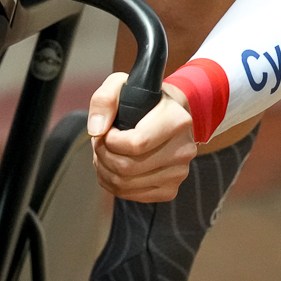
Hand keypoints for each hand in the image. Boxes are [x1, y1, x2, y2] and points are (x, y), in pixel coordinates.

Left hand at [85, 72, 196, 202]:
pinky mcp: (170, 189)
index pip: (136, 144)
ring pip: (126, 185)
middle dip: (103, 155)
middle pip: (127, 168)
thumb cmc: (144, 100)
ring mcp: (179, 173)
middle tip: (101, 143)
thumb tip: (97, 130)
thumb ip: (104, 100)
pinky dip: (114, 184)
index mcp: (178, 121)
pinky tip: (114, 167)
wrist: (170, 116)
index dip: (111, 140)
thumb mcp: (121, 85)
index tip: (107, 131)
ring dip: (105, 170)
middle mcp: (183, 149)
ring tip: (105, 153)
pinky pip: (132, 195)